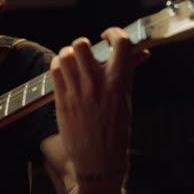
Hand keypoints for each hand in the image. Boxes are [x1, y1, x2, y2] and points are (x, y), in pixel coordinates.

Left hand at [50, 27, 148, 183]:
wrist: (98, 161)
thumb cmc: (116, 132)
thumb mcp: (126, 101)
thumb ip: (128, 74)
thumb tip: (139, 53)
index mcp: (119, 83)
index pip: (121, 44)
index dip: (114, 32)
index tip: (108, 35)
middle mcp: (97, 84)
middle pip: (82, 44)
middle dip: (84, 44)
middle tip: (86, 53)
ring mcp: (77, 92)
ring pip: (64, 54)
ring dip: (68, 54)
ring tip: (73, 62)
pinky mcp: (61, 100)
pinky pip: (55, 69)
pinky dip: (58, 65)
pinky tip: (63, 71)